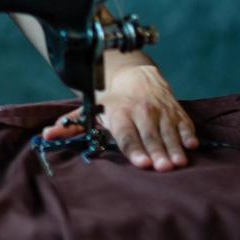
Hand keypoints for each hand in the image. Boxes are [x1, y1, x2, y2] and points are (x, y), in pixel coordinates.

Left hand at [41, 64, 196, 170]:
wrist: (135, 71)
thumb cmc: (110, 98)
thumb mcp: (91, 109)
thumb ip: (72, 124)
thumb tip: (46, 135)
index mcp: (118, 111)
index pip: (126, 133)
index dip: (134, 148)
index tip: (141, 163)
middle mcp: (140, 110)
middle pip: (149, 134)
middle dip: (157, 151)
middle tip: (163, 168)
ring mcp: (160, 109)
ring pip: (168, 130)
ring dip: (174, 147)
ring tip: (180, 163)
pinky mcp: (175, 109)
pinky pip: (184, 122)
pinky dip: (188, 133)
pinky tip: (192, 146)